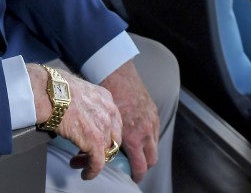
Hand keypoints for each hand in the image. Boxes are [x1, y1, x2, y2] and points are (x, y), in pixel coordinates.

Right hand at [27, 64, 121, 179]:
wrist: (48, 92)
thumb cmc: (54, 87)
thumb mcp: (77, 88)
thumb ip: (84, 100)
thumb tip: (74, 106)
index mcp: (105, 98)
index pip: (112, 121)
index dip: (104, 133)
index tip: (93, 139)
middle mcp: (109, 112)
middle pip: (112, 138)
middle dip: (101, 148)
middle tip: (86, 153)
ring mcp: (104, 127)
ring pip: (105, 152)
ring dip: (91, 160)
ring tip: (78, 162)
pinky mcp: (95, 142)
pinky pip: (98, 163)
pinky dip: (91, 171)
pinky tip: (84, 173)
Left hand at [100, 61, 159, 182]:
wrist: (117, 73)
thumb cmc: (106, 97)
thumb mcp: (103, 122)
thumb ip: (105, 139)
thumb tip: (96, 152)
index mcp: (134, 137)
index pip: (141, 166)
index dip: (137, 175)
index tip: (132, 177)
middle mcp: (146, 131)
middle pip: (152, 159)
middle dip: (144, 166)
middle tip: (134, 166)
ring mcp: (152, 121)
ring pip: (154, 145)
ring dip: (147, 150)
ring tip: (135, 149)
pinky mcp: (154, 111)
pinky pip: (154, 130)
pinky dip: (148, 135)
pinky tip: (137, 131)